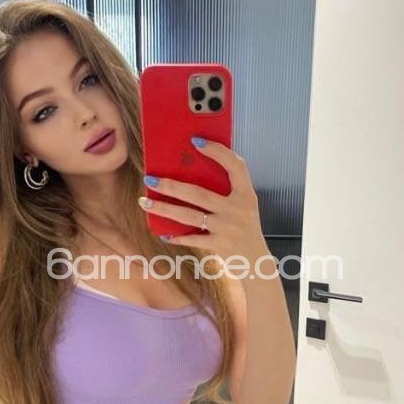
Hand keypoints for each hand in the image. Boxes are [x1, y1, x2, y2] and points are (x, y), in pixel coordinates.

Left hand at [139, 137, 264, 259]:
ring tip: (145, 202)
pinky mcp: (221, 246)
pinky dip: (178, 237)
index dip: (217, 152)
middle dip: (171, 185)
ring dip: (164, 208)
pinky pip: (193, 239)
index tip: (196, 141)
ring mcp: (228, 228)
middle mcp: (238, 209)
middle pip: (199, 193)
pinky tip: (163, 233)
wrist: (257, 262)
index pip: (236, 166)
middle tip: (150, 178)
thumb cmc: (246, 229)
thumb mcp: (244, 207)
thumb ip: (227, 192)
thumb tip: (190, 174)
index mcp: (246, 194)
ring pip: (190, 215)